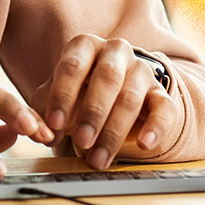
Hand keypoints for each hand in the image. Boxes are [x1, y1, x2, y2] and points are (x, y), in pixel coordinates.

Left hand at [35, 35, 177, 168]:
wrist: (112, 94)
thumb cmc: (76, 94)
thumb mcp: (54, 99)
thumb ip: (41, 115)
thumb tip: (41, 134)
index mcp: (85, 46)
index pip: (73, 65)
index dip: (63, 96)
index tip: (54, 125)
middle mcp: (115, 52)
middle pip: (107, 77)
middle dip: (93, 112)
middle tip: (81, 142)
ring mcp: (141, 70)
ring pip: (131, 97)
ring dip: (114, 131)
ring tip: (98, 158)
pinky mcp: (161, 93)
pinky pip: (164, 108)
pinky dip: (156, 127)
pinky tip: (144, 144)